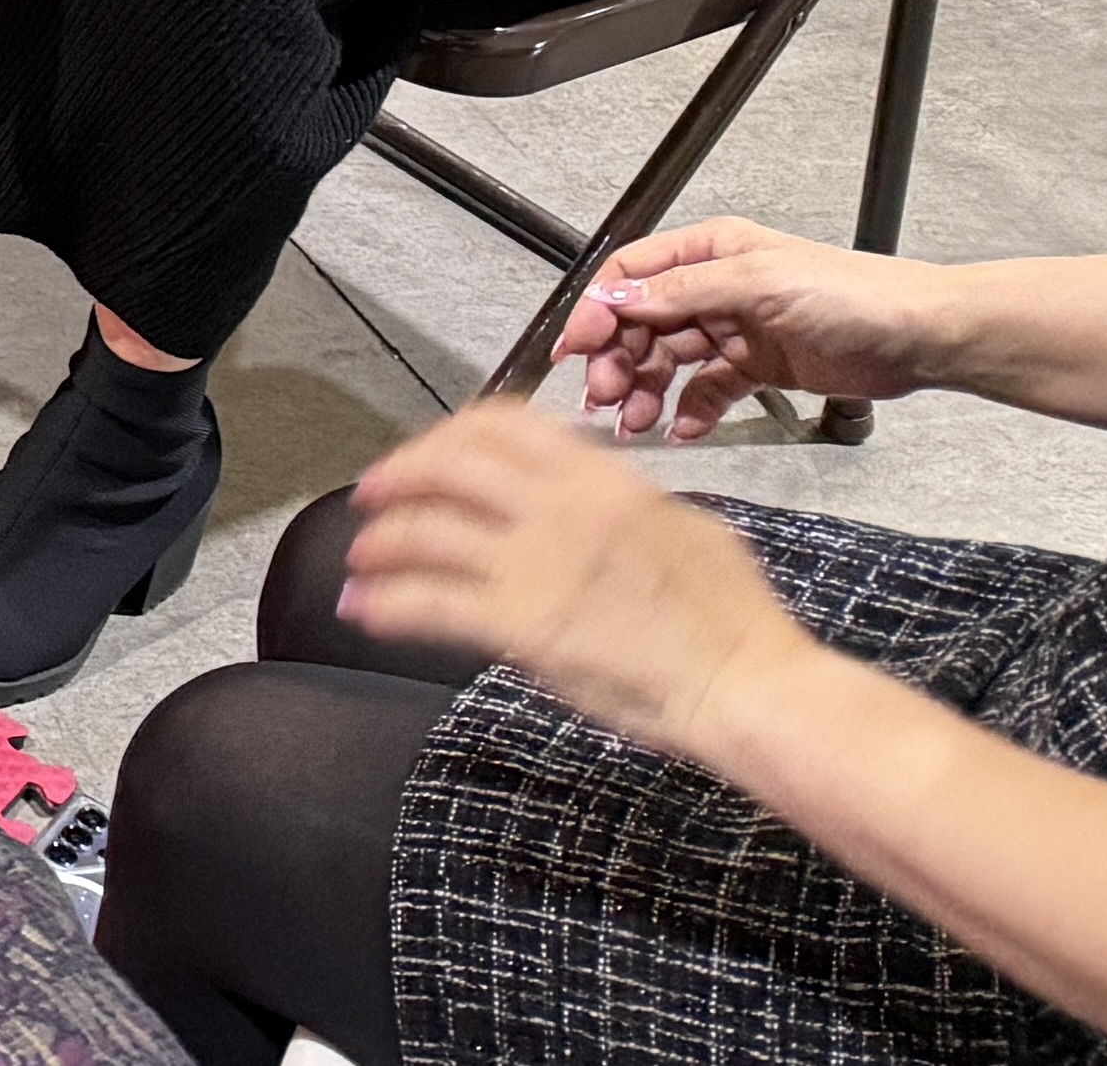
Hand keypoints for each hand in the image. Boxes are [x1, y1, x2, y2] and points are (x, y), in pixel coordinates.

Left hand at [336, 404, 820, 760]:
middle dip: (400, 474)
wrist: (745, 683)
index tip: (428, 452)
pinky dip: (385, 601)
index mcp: (602, 478)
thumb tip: (589, 499)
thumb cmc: (733, 618)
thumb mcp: (684, 529)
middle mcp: (559, 508)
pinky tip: (365, 607)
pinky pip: (429, 602)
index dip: (449, 433)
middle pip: (449, 465)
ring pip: (425, 530)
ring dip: (382, 541)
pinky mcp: (520, 624)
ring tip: (361, 556)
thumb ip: (620, 506)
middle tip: (371, 494)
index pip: (502, 424)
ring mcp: (535, 564)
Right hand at [557, 217, 957, 439]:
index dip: (597, 311)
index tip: (573, 352)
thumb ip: (682, 292)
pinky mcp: (758, 369)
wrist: (921, 337)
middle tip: (603, 402)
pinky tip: (681, 432)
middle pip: (642, 324)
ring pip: (668, 361)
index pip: (631, 277)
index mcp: (709, 252)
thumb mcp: (757, 283)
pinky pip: (707, 391)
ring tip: (633, 427)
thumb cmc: (846, 296)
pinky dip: (690, 411)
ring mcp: (734, 331)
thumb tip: (611, 299)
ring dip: (644, 392)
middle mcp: (713, 289)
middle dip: (616, 361)